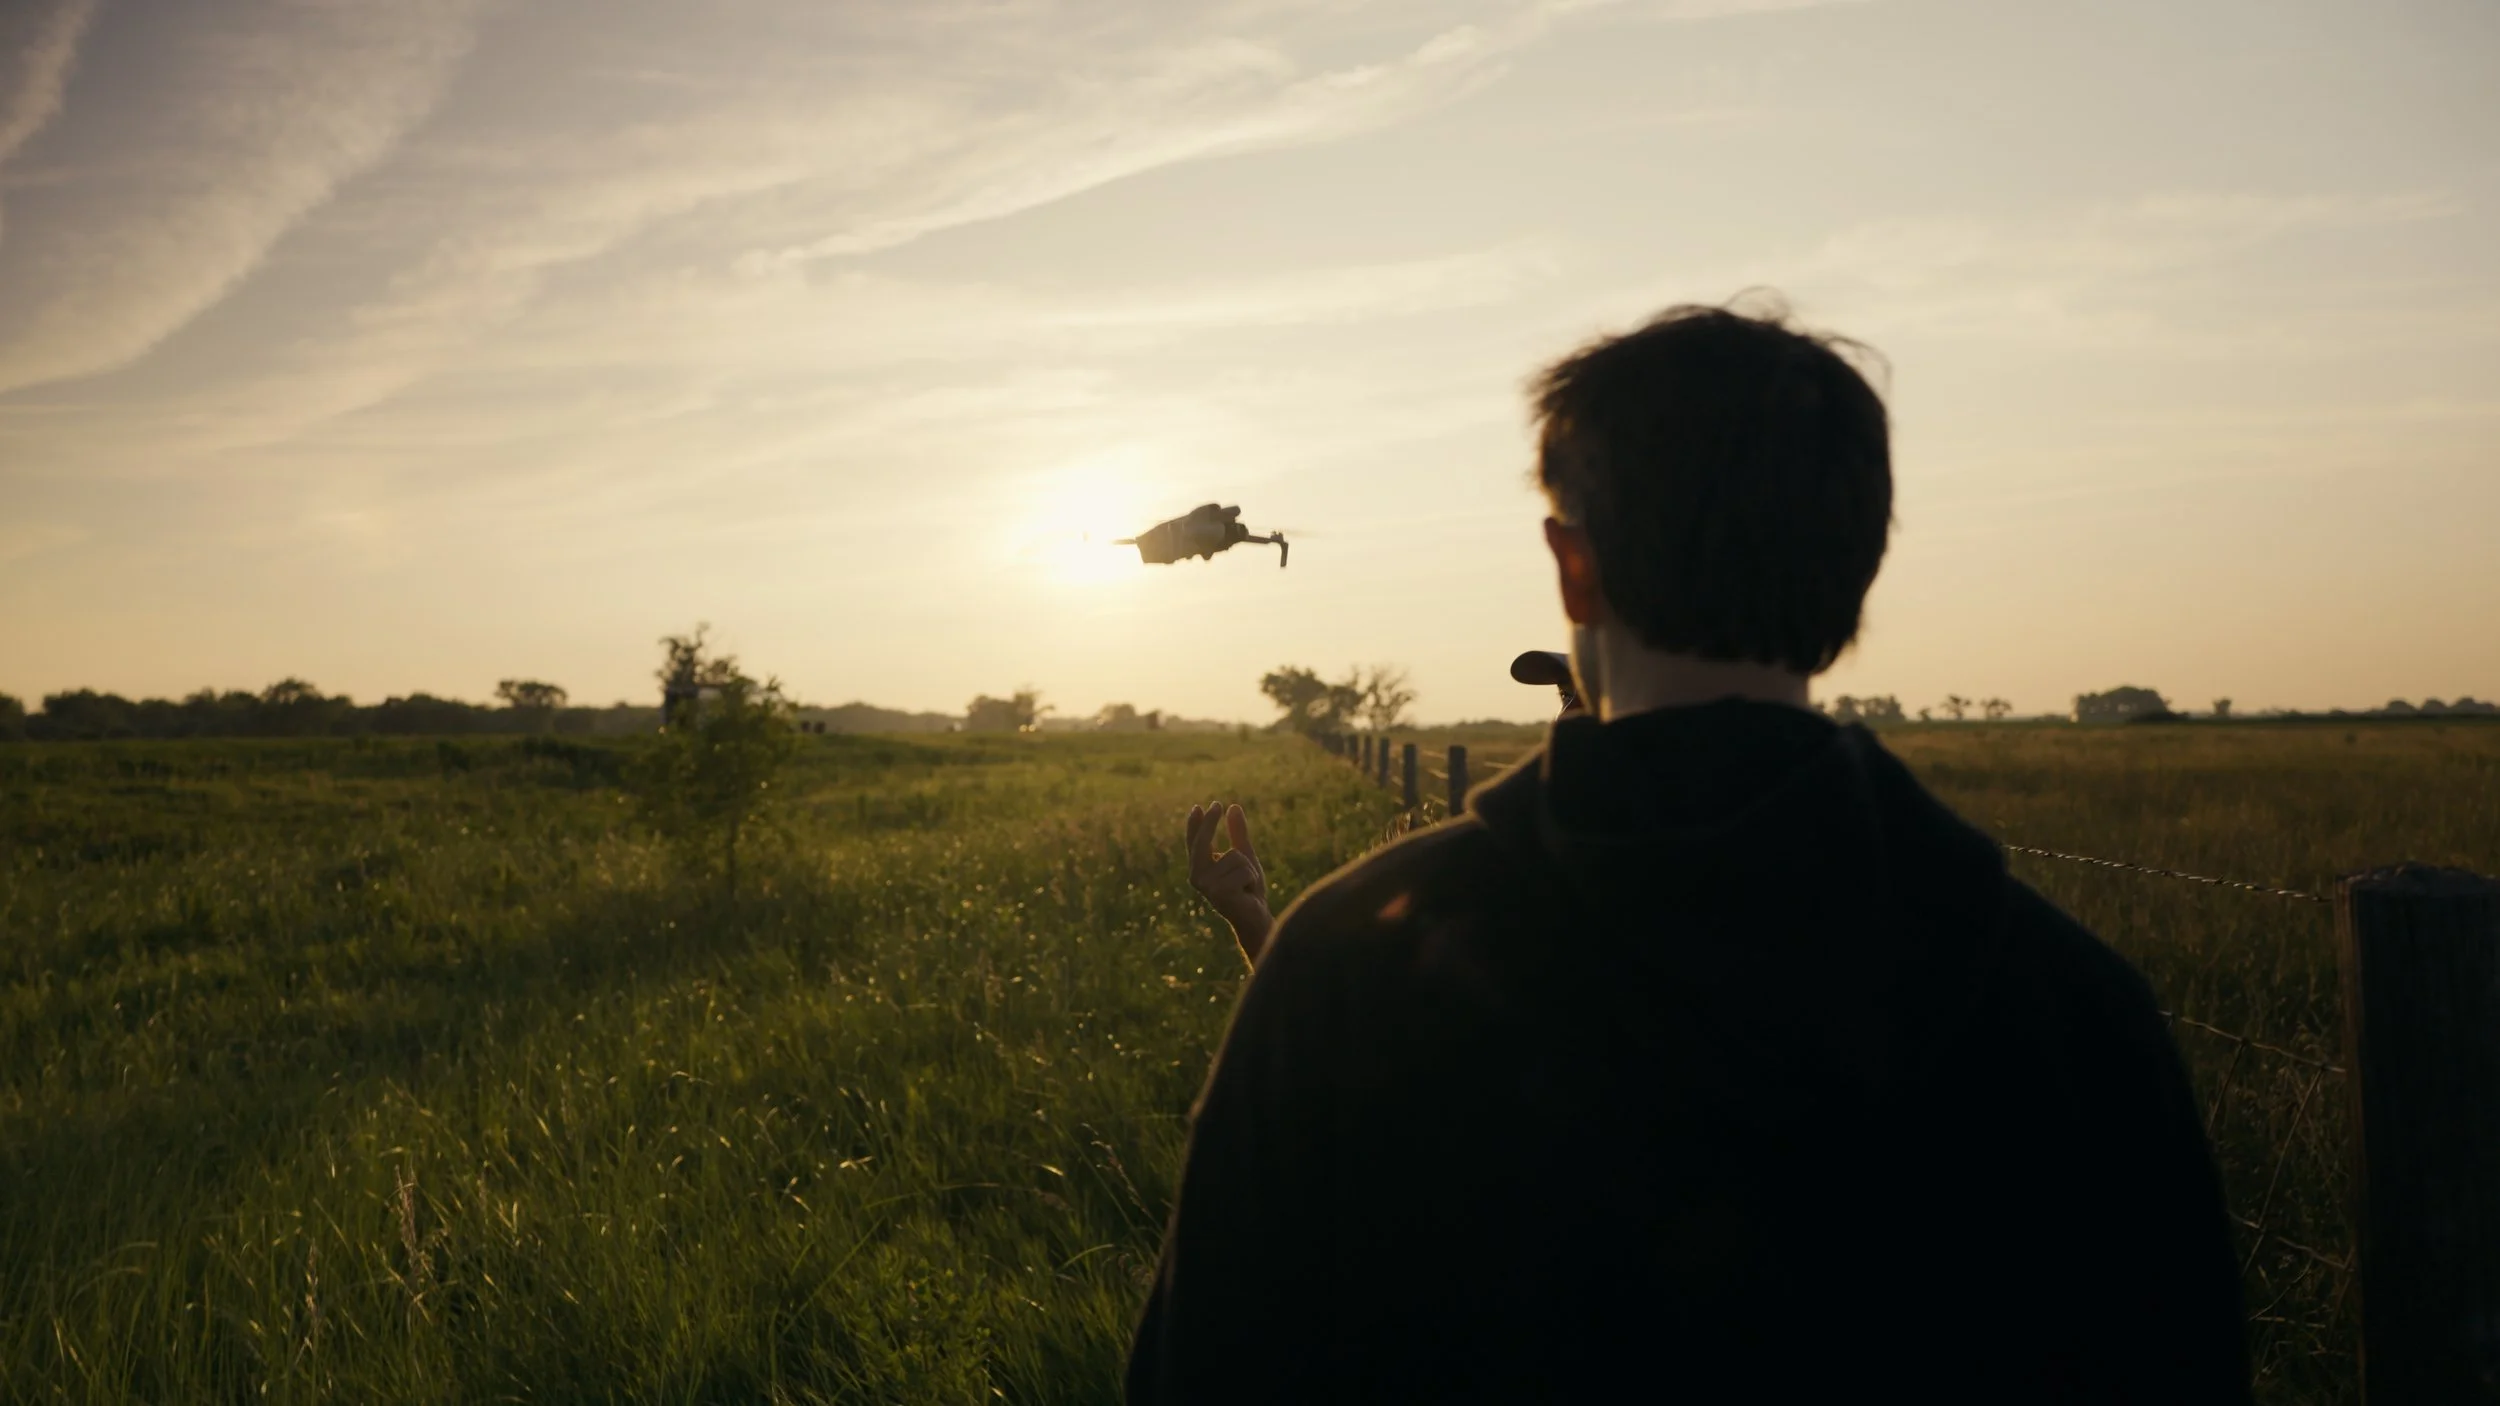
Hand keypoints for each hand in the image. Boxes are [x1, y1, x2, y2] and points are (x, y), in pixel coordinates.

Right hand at [1187, 801, 1272, 968]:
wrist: (1256, 918)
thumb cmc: (1248, 889)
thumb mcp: (1245, 856)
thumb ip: (1238, 834)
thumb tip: (1233, 807)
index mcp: (1201, 869)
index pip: (1195, 842)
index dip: (1196, 825)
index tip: (1199, 807)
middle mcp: (1197, 877)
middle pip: (1203, 843)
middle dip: (1209, 823)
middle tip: (1217, 804)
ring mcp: (1207, 886)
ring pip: (1234, 856)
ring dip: (1248, 869)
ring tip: (1246, 885)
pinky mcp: (1220, 893)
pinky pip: (1243, 870)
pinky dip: (1252, 879)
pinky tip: (1247, 893)